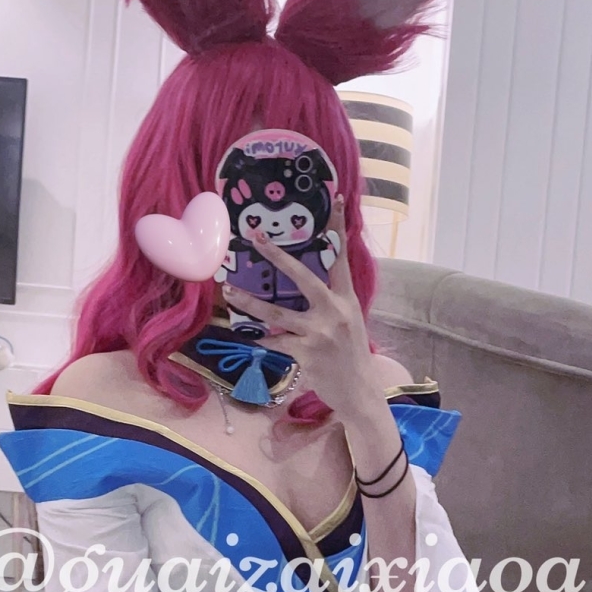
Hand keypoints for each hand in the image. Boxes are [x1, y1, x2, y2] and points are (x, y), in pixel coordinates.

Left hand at [222, 198, 382, 421]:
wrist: (361, 392)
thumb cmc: (351, 356)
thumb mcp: (349, 322)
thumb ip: (332, 302)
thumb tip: (309, 287)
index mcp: (347, 299)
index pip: (341, 257)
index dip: (338, 228)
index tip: (335, 199)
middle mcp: (334, 311)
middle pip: (303, 276)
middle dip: (278, 256)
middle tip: (257, 238)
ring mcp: (320, 333)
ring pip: (277, 313)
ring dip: (250, 302)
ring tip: (230, 290)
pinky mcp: (307, 354)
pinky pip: (276, 342)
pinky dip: (261, 339)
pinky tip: (246, 336)